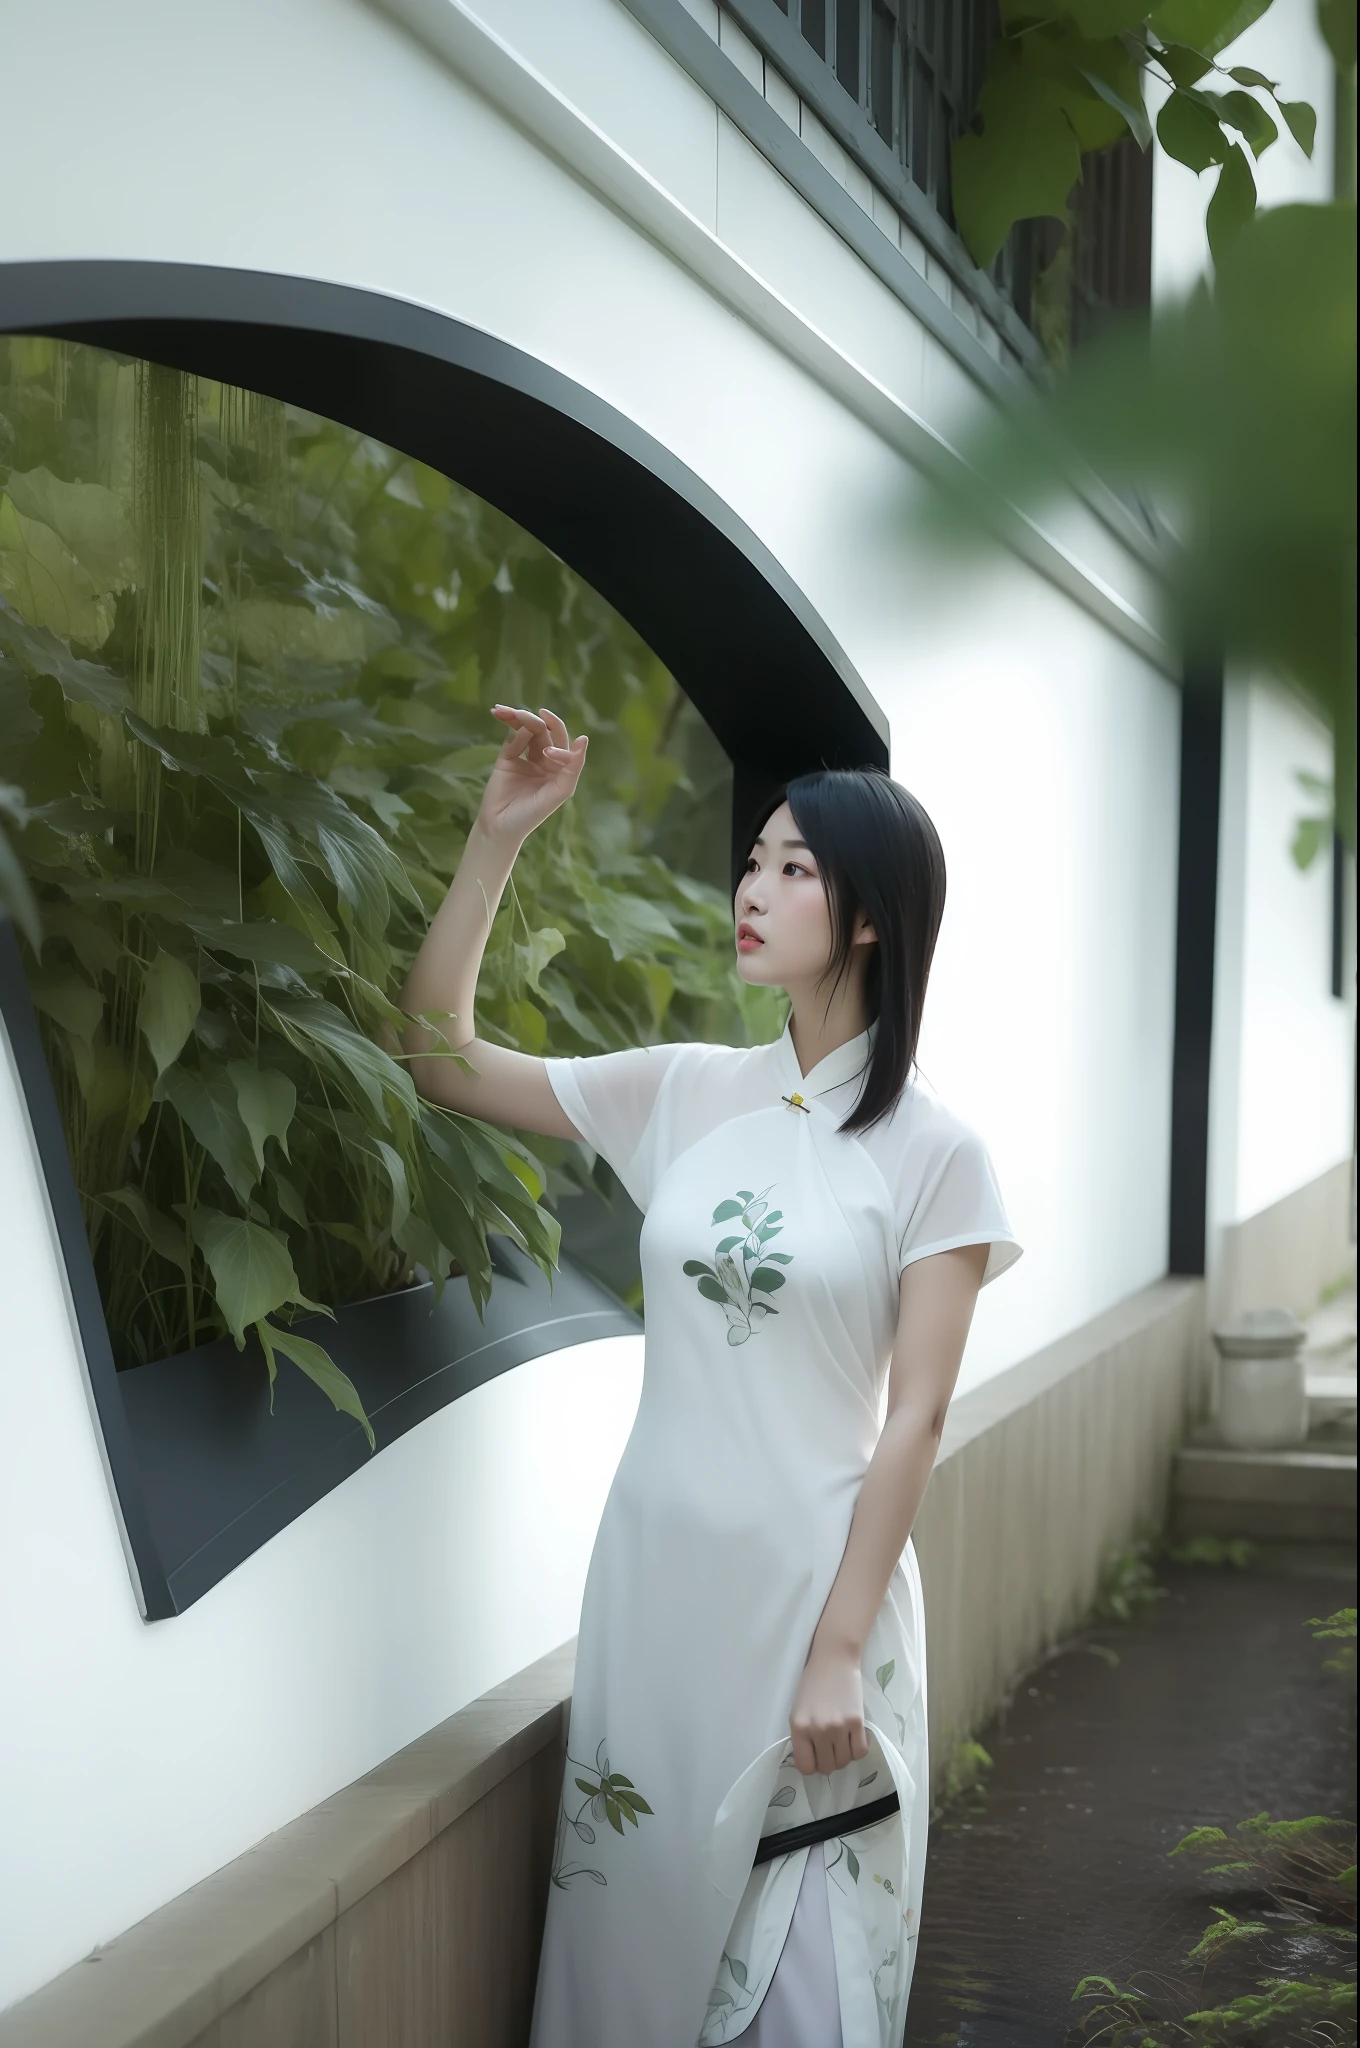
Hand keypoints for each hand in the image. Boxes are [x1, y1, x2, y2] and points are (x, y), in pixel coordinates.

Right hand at [477, 705, 587, 845]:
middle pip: (545, 731)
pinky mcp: (507, 758)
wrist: (500, 826)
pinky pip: (512, 737)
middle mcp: (545, 760)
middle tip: (532, 715)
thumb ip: (572, 768)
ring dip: (520, 718)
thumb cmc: (532, 815)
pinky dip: (511, 727)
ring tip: (509, 712)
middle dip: (539, 720)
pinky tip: (505, 719)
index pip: (563, 743)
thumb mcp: (558, 793)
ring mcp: (525, 757)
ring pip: (527, 730)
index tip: (548, 755)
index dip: (559, 744)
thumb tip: (583, 737)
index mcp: (560, 768)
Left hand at [789, 1640, 867, 1775]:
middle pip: (826, 1767)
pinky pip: (860, 1752)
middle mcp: (818, 1730)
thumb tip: (813, 1761)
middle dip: (828, 1762)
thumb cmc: (813, 1683)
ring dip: (843, 1756)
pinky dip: (857, 1750)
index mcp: (799, 1727)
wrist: (834, 1659)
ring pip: (844, 1761)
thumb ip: (802, 1736)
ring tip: (841, 1741)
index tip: (815, 1756)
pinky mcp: (857, 1721)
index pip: (805, 1766)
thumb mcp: (798, 1710)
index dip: (811, 1765)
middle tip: (829, 1748)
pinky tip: (853, 1738)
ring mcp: (839, 1727)